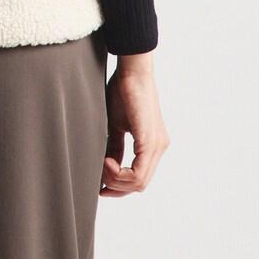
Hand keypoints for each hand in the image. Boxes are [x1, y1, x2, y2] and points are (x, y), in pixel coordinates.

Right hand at [100, 56, 168, 196]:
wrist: (131, 71)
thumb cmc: (122, 91)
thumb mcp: (115, 125)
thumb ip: (115, 147)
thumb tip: (106, 166)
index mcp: (152, 144)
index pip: (139, 177)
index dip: (119, 186)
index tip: (101, 184)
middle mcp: (159, 147)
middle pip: (140, 184)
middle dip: (116, 186)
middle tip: (99, 178)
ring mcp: (157, 145)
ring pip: (139, 182)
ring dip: (116, 180)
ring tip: (102, 165)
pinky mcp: (150, 141)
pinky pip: (138, 173)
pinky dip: (120, 174)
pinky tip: (107, 162)